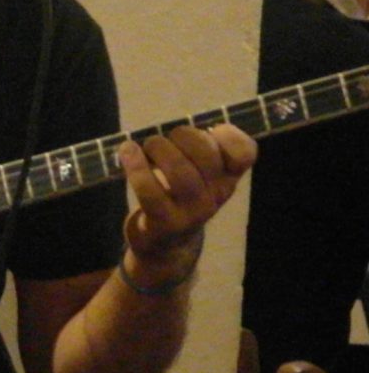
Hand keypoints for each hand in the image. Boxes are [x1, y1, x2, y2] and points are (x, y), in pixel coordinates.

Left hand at [116, 121, 254, 289]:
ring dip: (159, 149)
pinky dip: (136, 167)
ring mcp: (192, 212)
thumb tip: (186, 127)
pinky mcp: (164, 223)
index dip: (229, 135)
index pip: (245, 154)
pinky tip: (127, 152)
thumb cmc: (179, 198)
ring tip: (147, 145)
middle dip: (184, 136)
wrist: (165, 245)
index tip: (210, 129)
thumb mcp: (199, 176)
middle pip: (207, 157)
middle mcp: (216, 195)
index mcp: (228, 178)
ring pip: (180, 173)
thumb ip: (199, 151)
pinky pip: (150, 192)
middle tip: (165, 137)